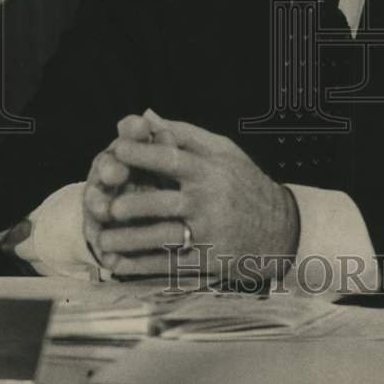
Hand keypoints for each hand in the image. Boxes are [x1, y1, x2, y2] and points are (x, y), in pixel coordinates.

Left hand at [99, 110, 299, 281]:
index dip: (142, 154)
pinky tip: (119, 265)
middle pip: (163, 203)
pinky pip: (170, 265)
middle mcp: (209, 201)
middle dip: (132, 205)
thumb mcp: (224, 151)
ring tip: (103, 240)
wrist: (280, 228)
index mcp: (210, 171)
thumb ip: (184, 134)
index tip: (116, 149)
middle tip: (105, 207)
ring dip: (130, 241)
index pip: (172, 159)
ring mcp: (208, 233)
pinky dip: (142, 267)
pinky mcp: (208, 260)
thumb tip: (147, 116)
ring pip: (163, 237)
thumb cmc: (245, 183)